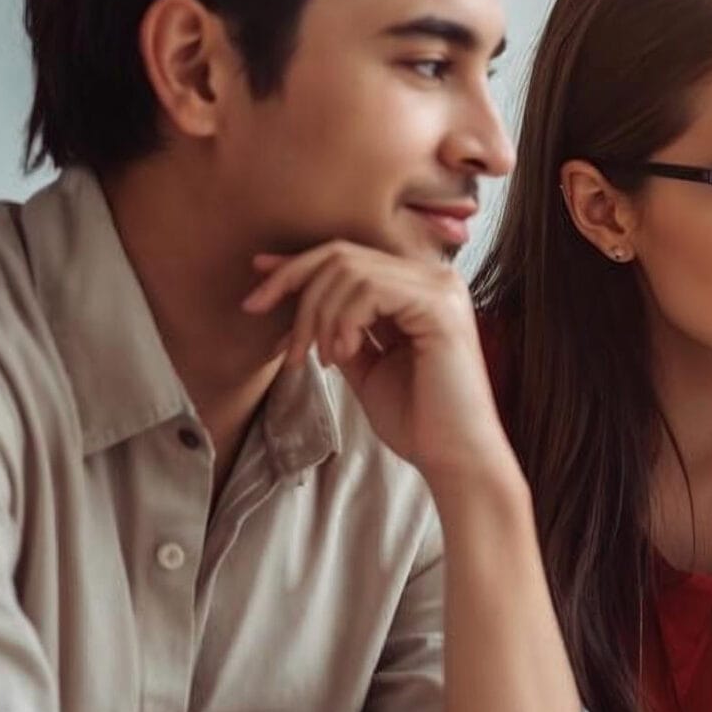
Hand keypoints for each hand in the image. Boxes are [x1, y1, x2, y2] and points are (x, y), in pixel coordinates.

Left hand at [243, 244, 512, 490]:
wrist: (453, 456)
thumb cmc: (416, 419)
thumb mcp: (364, 364)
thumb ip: (339, 328)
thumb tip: (295, 300)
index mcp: (419, 288)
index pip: (349, 256)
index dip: (297, 267)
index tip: (258, 287)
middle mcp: (435, 278)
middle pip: (341, 255)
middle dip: (296, 292)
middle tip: (284, 346)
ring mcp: (441, 289)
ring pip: (349, 271)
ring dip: (320, 318)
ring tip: (324, 361)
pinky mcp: (440, 306)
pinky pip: (369, 290)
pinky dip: (343, 322)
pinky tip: (345, 356)